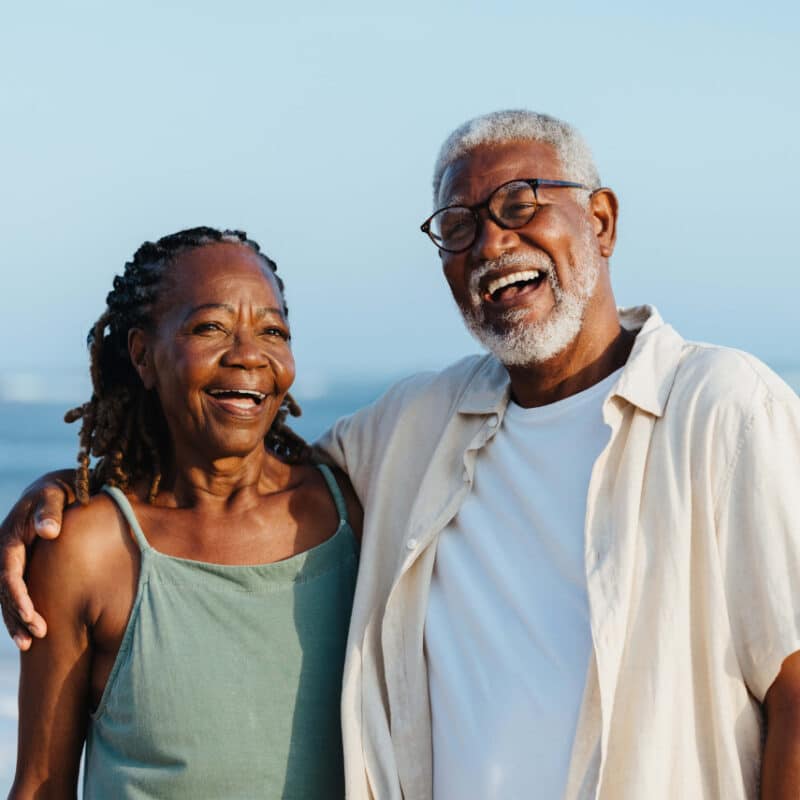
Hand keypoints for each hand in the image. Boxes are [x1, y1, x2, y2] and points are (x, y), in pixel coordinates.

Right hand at [0, 470, 74, 649]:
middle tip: (36, 636)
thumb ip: (51, 510)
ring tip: (29, 644)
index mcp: (9, 537)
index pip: (8, 573)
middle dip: (18, 615)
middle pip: (4, 591)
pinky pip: (16, 593)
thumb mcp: (56, 493)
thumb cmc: (60, 489)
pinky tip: (29, 632)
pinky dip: (20, 612)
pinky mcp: (22, 566)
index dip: (19, 596)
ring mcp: (11, 561)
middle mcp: (5, 552)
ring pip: (6, 597)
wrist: (58, 486)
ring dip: (16, 620)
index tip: (32, 615)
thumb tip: (49, 532)